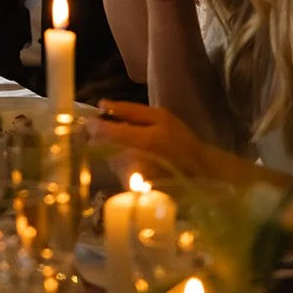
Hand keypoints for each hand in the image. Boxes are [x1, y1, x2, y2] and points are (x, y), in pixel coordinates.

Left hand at [89, 100, 211, 178]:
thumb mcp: (160, 117)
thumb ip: (129, 110)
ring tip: (130, 143)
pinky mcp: (128, 189)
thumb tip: (102, 104)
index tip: (98, 117)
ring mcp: (127, 178)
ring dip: (109, 146)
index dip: (94, 122)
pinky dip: (118, 160)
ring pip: (103, 156)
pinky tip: (134, 157)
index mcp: (137, 141)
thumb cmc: (181, 141)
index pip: (100, 131)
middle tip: (116, 127)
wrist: (198, 174)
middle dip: (102, 134)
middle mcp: (128, 162)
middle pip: (97, 144)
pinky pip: (113, 168)